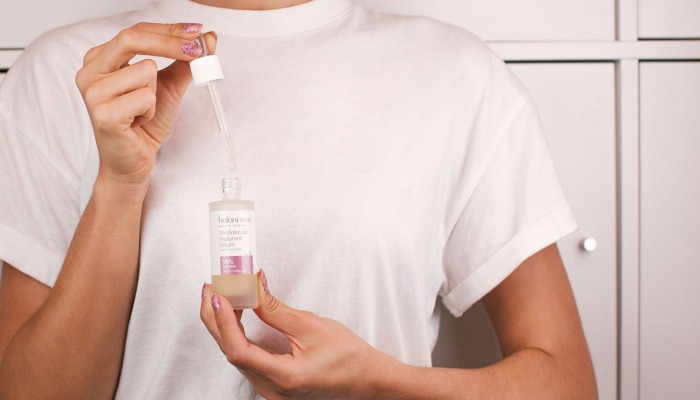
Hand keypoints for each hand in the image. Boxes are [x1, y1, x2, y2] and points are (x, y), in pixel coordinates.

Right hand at [75, 23, 215, 196]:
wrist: (134, 162)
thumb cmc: (145, 124)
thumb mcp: (168, 87)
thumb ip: (184, 62)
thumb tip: (207, 38)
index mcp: (99, 59)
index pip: (136, 31)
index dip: (168, 30)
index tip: (196, 31)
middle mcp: (89, 71)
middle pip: (132, 39)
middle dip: (170, 43)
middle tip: (197, 51)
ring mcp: (92, 92)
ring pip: (145, 71)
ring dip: (155, 95)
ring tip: (142, 112)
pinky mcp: (102, 114)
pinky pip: (144, 98)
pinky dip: (150, 112)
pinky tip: (137, 123)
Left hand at [200, 271, 387, 398]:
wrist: (366, 378)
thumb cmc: (347, 355)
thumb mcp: (311, 325)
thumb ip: (275, 309)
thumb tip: (251, 286)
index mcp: (284, 378)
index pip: (239, 351)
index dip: (224, 321)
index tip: (217, 294)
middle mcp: (272, 390)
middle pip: (231, 353)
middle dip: (216, 318)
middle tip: (212, 288)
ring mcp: (270, 390)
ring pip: (236, 355)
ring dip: (224, 325)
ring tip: (222, 295)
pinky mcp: (272, 384)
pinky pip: (246, 358)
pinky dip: (237, 335)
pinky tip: (235, 316)